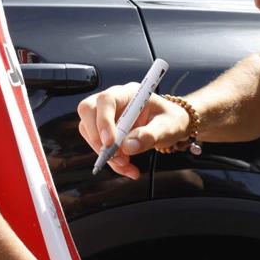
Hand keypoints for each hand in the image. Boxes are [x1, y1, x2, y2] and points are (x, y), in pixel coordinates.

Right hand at [76, 85, 192, 179]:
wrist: (171, 125)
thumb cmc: (170, 119)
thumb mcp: (168, 126)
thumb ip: (150, 134)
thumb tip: (129, 146)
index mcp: (130, 93)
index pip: (106, 100)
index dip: (103, 121)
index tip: (110, 143)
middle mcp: (114, 101)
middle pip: (88, 111)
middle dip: (97, 138)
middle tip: (116, 156)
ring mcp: (107, 115)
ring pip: (90, 131)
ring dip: (104, 153)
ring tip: (126, 164)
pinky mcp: (105, 130)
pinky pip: (98, 145)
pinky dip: (110, 160)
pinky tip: (126, 166)